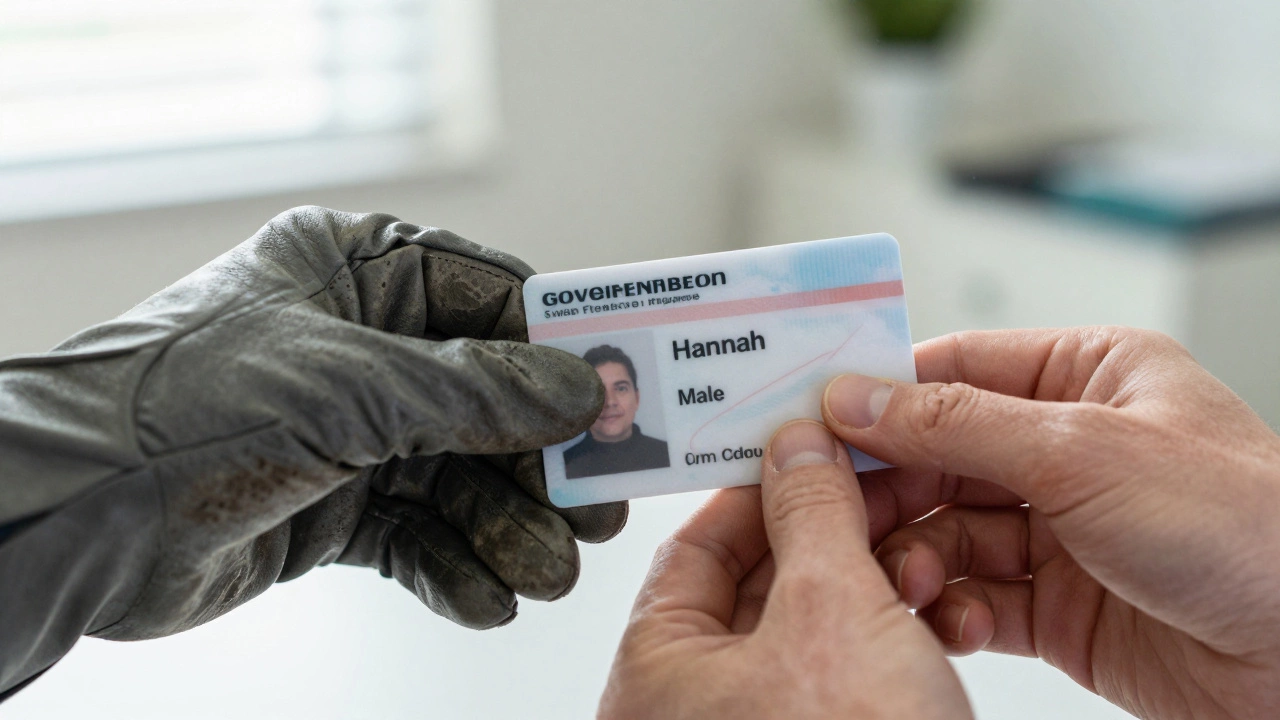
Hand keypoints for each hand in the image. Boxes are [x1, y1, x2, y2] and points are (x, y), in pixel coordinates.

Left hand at [0, 207, 626, 684]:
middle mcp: (361, 342)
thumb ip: (473, 391)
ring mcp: (347, 428)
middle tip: (597, 514)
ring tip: (546, 574)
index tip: (621, 404)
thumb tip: (581, 391)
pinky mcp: (332, 504)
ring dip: (507, 529)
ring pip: (460, 476)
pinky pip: (417, 533)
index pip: (492, 300)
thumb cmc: (187, 410)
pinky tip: (485, 598)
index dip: (562, 354)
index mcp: (357, 270)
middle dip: (540, 464)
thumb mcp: (349, 387)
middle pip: (488, 399)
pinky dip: (454, 567)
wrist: (69, 517)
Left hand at [599, 420, 970, 719]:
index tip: (804, 445)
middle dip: (821, 531)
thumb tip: (796, 442)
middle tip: (873, 480)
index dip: (754, 486)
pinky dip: (879, 634)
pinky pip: (837, 672)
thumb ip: (812, 512)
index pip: (692, 548)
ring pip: (803, 627)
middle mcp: (691, 711)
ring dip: (862, 580)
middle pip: (750, 584)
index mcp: (654, 676)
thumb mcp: (833, 613)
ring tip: (915, 554)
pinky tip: (929, 610)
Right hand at [822, 327, 1279, 719]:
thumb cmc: (1246, 528)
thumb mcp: (1082, 451)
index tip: (813, 417)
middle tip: (835, 513)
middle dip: (889, 488)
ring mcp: (1059, 527)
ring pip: (944, 529)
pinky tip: (950, 618)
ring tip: (906, 579)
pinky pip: (972, 594)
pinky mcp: (1055, 603)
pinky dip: (948, 607)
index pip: (954, 368)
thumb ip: (955, 423)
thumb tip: (857, 397)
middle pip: (935, 454)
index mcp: (1086, 377)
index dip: (880, 392)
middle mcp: (1066, 447)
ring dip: (914, 554)